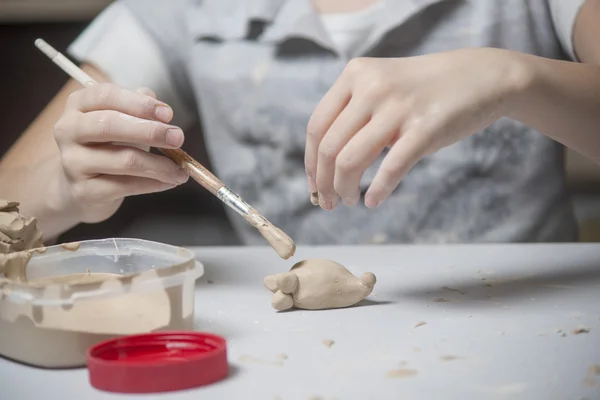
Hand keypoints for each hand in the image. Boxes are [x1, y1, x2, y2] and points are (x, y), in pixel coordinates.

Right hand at [54, 83, 188, 222]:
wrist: (81, 188)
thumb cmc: (107, 147)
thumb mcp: (121, 121)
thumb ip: (139, 109)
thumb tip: (162, 111)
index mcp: (78, 105)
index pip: (107, 96)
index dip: (139, 104)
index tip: (168, 114)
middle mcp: (68, 130)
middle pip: (110, 125)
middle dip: (150, 131)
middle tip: (178, 138)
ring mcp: (73, 162)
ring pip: (122, 160)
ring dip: (159, 165)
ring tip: (180, 169)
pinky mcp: (84, 191)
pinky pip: (125, 186)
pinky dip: (153, 184)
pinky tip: (169, 182)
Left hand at [305, 48, 526, 208]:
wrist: (481, 76)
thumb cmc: (425, 89)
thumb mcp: (382, 84)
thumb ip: (353, 112)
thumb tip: (324, 163)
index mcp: (355, 75)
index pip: (316, 126)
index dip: (310, 162)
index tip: (315, 185)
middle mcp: (371, 87)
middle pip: (328, 147)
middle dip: (324, 183)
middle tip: (328, 202)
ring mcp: (398, 107)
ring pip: (351, 160)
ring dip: (344, 189)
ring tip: (350, 201)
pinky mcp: (425, 128)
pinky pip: (390, 168)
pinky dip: (378, 191)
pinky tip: (373, 201)